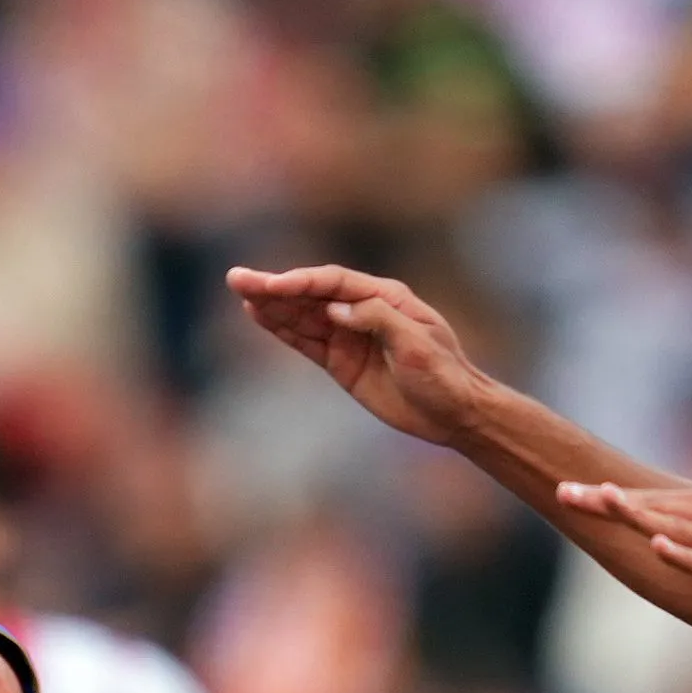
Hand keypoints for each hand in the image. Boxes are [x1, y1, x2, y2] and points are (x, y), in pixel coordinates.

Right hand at [225, 263, 496, 443]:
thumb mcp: (417, 344)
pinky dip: (282, 330)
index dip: (302, 283)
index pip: (335, 284)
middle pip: (311, 294)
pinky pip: (306, 342)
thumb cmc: (444, 375)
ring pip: (302, 316)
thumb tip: (335, 309)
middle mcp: (363, 311)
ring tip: (239, 291)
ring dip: (271, 304)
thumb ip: (377, 320)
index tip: (273, 286)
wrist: (454, 413)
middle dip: (274, 287)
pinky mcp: (341, 362)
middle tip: (237, 279)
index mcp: (386, 298)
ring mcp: (349, 336)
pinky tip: (258, 316)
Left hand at [555, 478, 691, 616]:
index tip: (572, 488)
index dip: (613, 495)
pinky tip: (660, 547)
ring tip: (602, 503)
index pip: (657, 499)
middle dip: (609, 500)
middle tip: (563, 491)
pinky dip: (687, 553)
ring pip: (680, 526)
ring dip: (640, 516)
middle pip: (656, 506)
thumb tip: (681, 535)